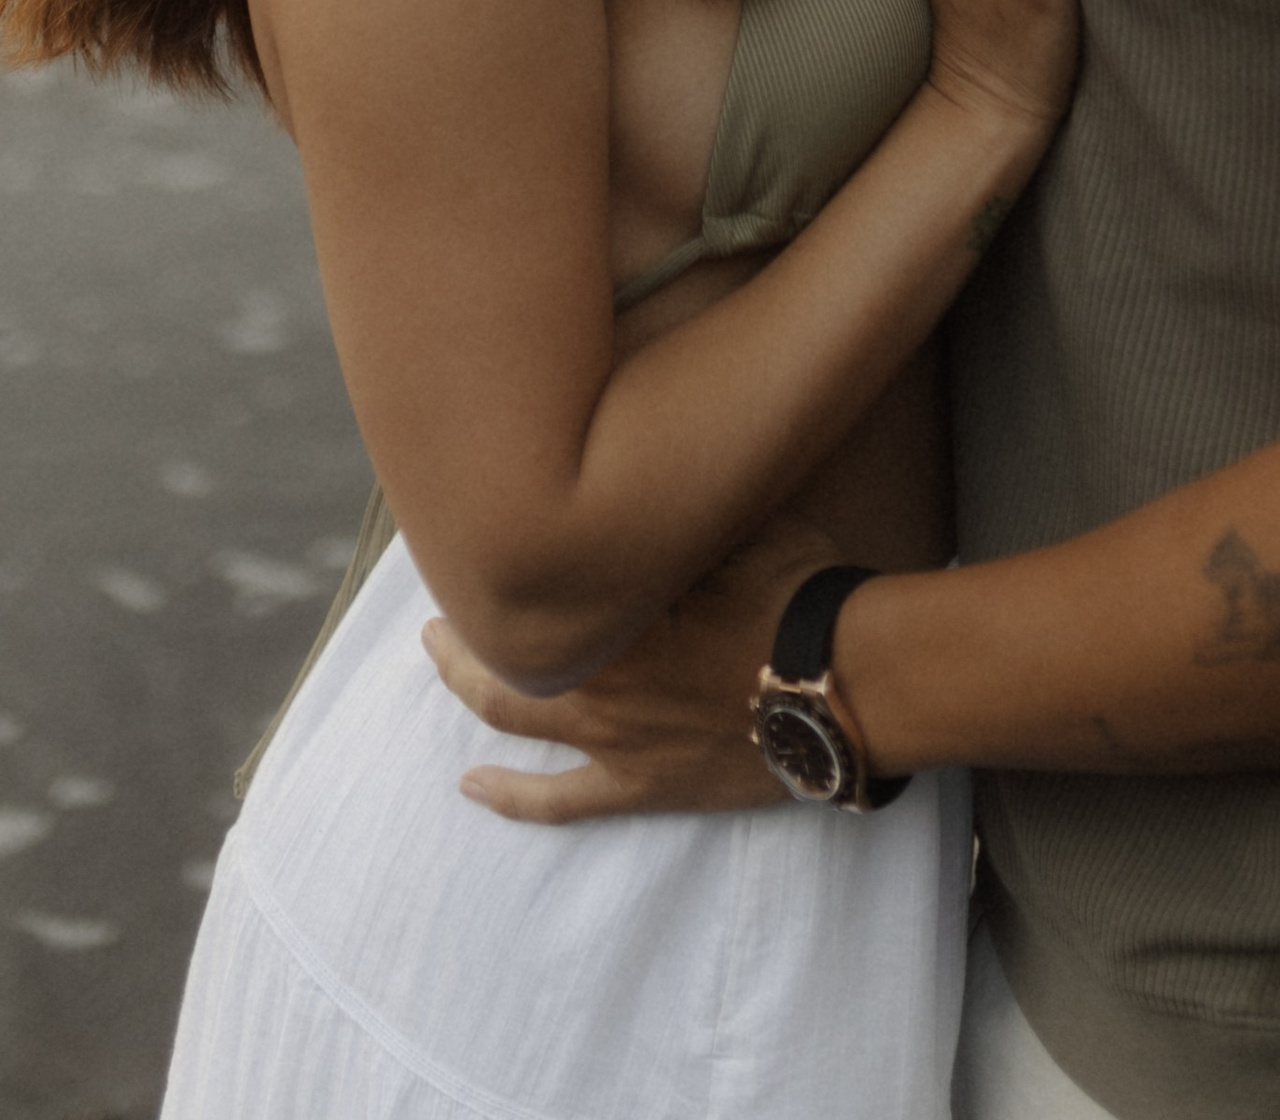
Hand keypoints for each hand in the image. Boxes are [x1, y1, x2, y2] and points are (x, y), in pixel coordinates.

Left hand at [426, 516, 826, 823]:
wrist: (841, 687)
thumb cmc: (796, 593)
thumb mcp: (739, 523)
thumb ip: (683, 512)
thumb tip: (650, 476)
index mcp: (616, 603)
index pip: (535, 571)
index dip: (501, 548)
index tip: (471, 522)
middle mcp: (599, 670)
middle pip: (503, 642)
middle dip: (463, 616)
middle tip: (438, 590)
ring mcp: (613, 736)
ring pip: (512, 712)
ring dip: (468, 682)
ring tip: (438, 656)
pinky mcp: (640, 785)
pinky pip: (560, 802)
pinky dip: (511, 797)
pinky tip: (470, 788)